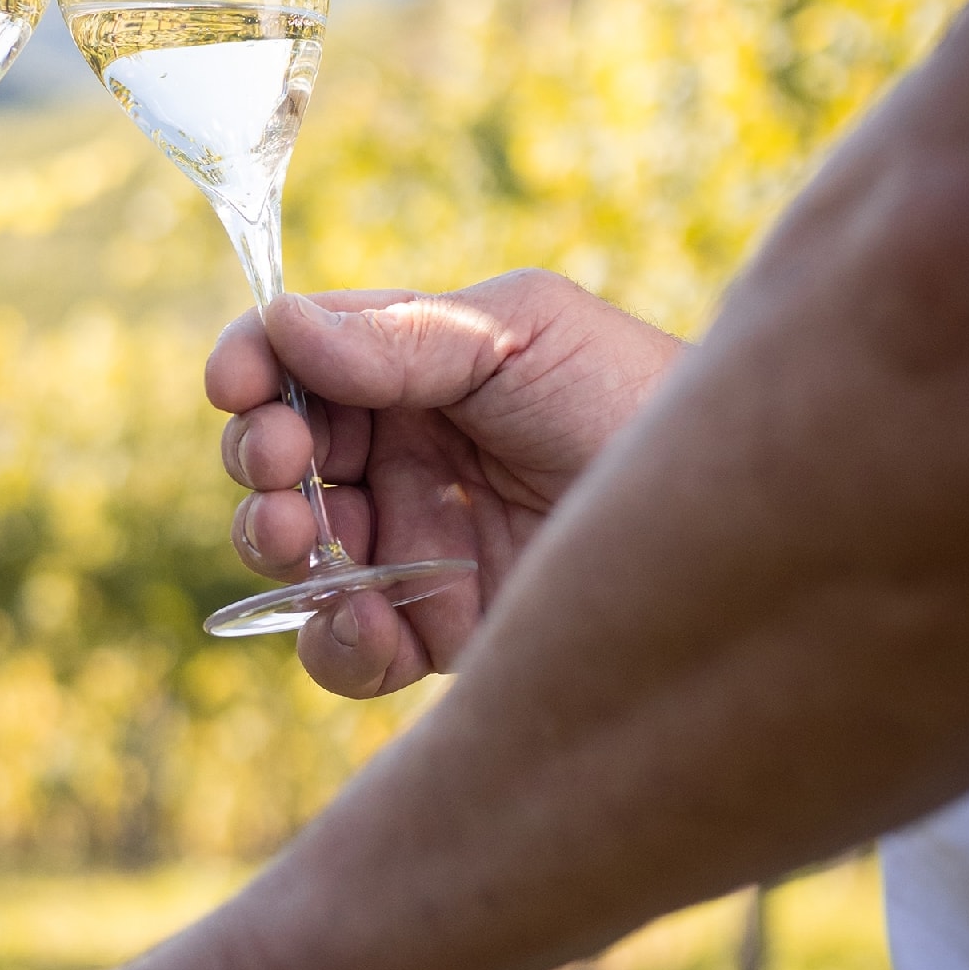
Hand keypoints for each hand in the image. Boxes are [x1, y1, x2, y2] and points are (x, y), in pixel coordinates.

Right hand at [210, 268, 679, 695]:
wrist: (733, 526)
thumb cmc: (635, 396)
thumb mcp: (519, 334)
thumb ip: (397, 336)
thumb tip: (280, 324)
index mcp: (413, 365)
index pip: (299, 357)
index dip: (253, 364)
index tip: (235, 382)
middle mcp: (402, 452)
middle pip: (278, 451)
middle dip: (258, 455)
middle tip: (281, 464)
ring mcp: (414, 542)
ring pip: (294, 548)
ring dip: (272, 540)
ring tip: (298, 540)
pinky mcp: (439, 632)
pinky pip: (346, 645)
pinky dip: (331, 638)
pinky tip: (362, 621)